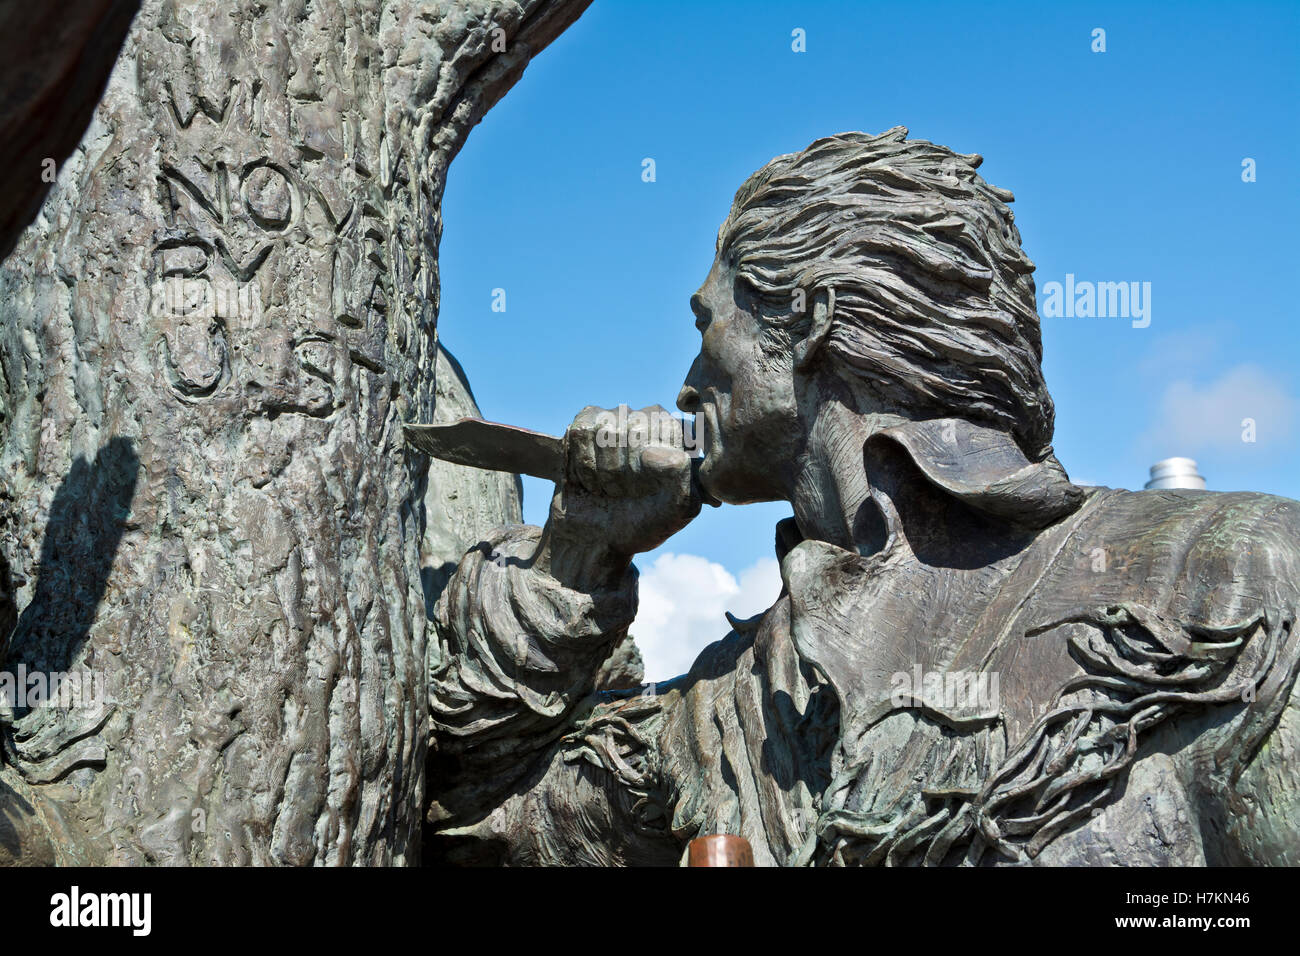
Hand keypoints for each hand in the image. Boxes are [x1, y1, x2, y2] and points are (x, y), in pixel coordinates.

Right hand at [533, 405, 706, 589]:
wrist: (600, 541)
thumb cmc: (643, 522)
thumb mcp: (680, 507)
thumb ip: (682, 474)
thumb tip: (649, 450)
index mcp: (677, 435)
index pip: (666, 428)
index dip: (654, 466)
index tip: (650, 490)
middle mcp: (646, 419)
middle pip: (634, 429)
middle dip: (627, 470)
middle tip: (626, 493)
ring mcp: (613, 419)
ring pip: (605, 430)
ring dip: (604, 470)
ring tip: (608, 488)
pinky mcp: (583, 428)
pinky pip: (581, 432)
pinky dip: (583, 463)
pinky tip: (589, 480)